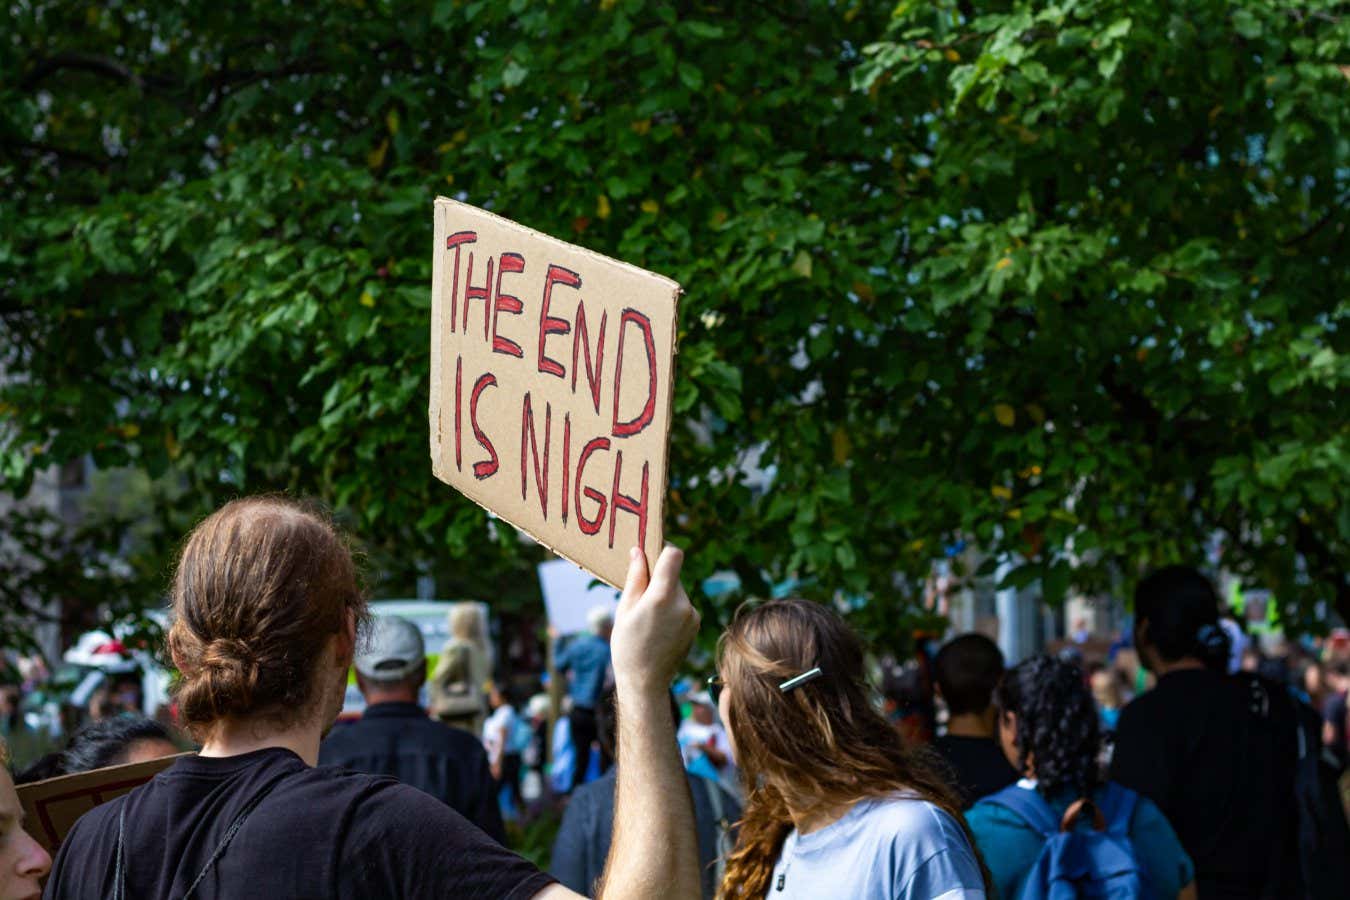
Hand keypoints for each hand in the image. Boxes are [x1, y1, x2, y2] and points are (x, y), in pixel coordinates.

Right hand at [611, 546, 698, 694]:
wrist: (646, 682)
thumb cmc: (628, 645)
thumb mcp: (625, 609)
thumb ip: (635, 577)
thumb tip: (638, 551)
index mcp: (663, 597)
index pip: (673, 555)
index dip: (662, 550)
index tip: (649, 555)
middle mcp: (683, 603)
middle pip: (673, 574)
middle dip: (658, 578)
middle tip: (640, 596)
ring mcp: (693, 614)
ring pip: (677, 590)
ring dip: (665, 595)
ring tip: (648, 618)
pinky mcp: (696, 623)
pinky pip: (683, 605)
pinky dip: (672, 608)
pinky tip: (659, 627)